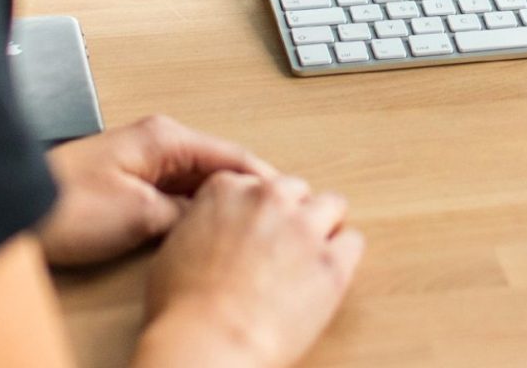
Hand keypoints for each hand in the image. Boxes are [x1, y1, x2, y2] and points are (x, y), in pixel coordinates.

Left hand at [41, 115, 277, 267]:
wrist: (14, 209)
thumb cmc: (65, 204)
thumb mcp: (140, 215)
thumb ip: (185, 213)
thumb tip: (212, 217)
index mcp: (165, 138)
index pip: (232, 155)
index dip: (264, 180)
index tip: (289, 198)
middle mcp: (156, 142)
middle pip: (216, 167)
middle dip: (243, 193)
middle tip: (271, 218)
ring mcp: (140, 161)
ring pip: (195, 182)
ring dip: (215, 204)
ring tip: (241, 229)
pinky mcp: (125, 182)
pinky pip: (172, 193)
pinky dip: (190, 210)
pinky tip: (197, 231)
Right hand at [134, 173, 363, 367]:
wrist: (208, 343)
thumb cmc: (181, 310)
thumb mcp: (173, 250)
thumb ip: (201, 226)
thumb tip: (209, 233)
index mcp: (227, 190)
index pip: (256, 183)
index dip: (258, 210)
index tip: (257, 229)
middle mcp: (268, 198)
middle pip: (295, 190)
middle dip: (292, 214)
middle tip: (285, 245)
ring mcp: (304, 227)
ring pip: (332, 205)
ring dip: (323, 227)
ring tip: (312, 255)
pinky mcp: (332, 262)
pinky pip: (353, 242)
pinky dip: (343, 257)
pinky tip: (328, 274)